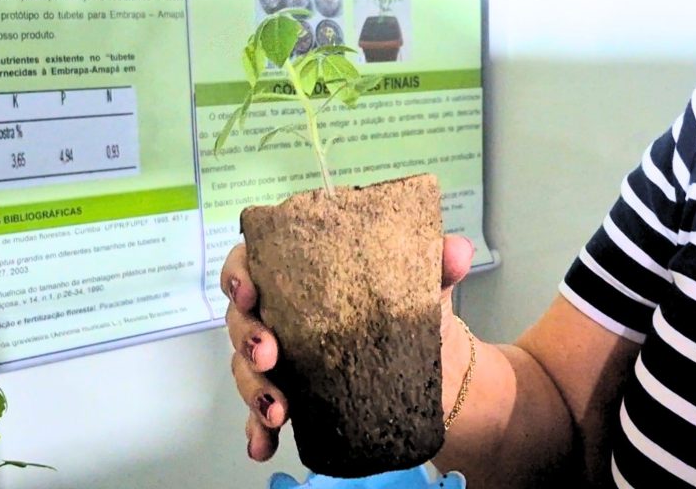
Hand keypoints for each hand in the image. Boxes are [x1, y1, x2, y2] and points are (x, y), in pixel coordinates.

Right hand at [221, 234, 474, 461]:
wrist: (438, 373)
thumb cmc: (418, 316)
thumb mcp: (426, 287)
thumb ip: (439, 264)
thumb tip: (456, 250)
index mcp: (303, 277)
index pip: (255, 263)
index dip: (239, 273)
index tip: (250, 291)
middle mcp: (284, 316)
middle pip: (242, 319)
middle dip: (247, 337)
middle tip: (269, 353)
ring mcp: (285, 361)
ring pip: (247, 369)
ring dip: (254, 389)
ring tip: (278, 409)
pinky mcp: (294, 398)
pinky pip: (261, 415)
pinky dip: (257, 430)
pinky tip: (264, 445)